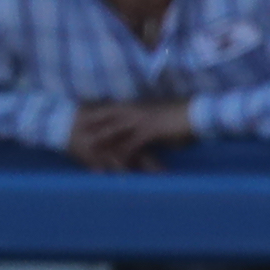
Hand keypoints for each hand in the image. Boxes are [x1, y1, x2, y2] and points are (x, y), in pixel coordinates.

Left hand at [70, 97, 193, 172]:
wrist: (194, 113)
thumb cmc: (177, 115)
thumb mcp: (155, 114)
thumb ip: (143, 118)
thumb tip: (135, 125)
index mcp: (135, 105)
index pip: (109, 109)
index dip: (94, 114)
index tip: (80, 118)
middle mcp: (134, 111)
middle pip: (106, 118)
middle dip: (90, 127)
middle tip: (75, 134)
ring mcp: (141, 120)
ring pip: (115, 131)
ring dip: (101, 142)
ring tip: (87, 150)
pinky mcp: (149, 131)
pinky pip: (131, 144)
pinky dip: (122, 155)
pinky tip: (115, 164)